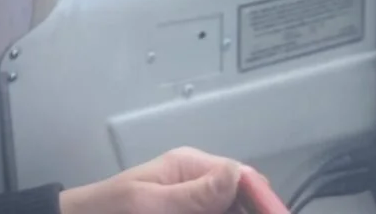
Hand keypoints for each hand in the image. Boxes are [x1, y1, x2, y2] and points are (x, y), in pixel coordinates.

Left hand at [57, 147, 279, 213]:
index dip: (264, 200)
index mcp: (190, 165)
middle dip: (255, 211)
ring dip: (240, 213)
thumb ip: (194, 192)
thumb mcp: (151, 203)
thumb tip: (235, 171)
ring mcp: (192, 202)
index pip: (241, 177)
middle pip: (241, 199)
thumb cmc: (111, 210)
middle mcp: (197, 181)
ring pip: (229, 210)